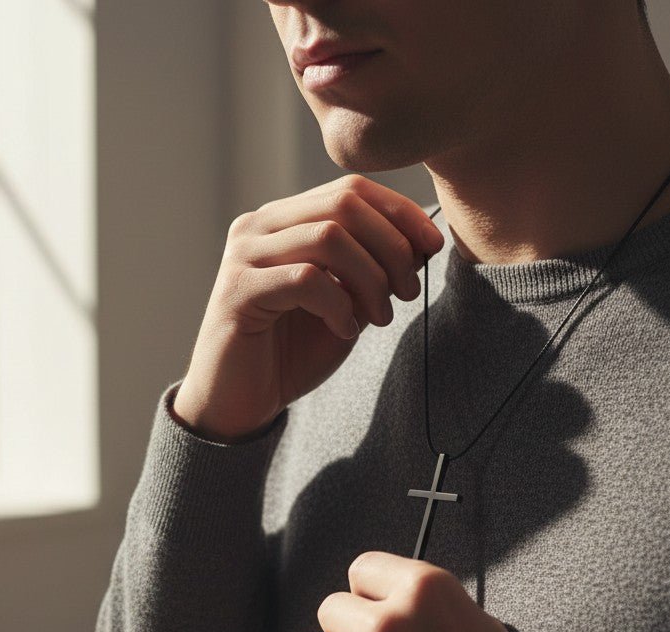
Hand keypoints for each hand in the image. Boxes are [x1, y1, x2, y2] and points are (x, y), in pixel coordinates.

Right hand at [172, 174, 443, 442]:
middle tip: (408, 291)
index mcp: (284, 221)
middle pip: (343, 203)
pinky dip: (338, 304)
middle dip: (391, 245)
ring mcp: (244, 255)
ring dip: (370, 277)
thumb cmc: (289, 355)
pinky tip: (345, 330)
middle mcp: (259, 227)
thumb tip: (421, 239)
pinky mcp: (238, 291)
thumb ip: (371, 270)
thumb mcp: (345, 305)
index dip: (400, 213)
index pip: (350, 189)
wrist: (238, 404)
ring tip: (381, 316)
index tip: (432, 248)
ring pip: (328, 236)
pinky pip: (305, 279)